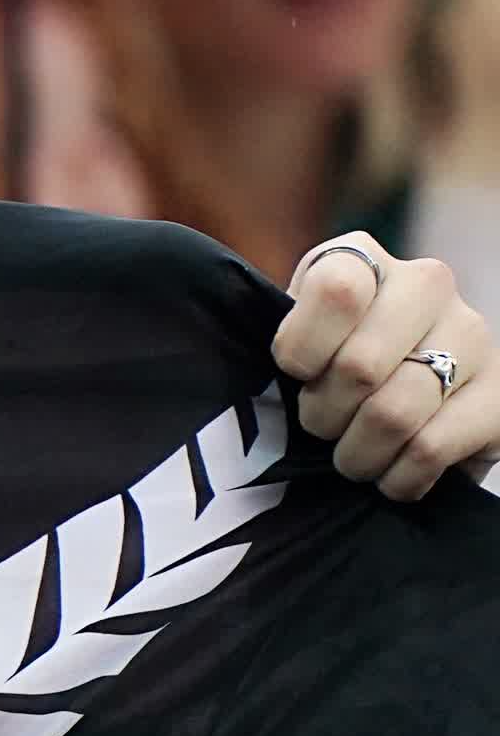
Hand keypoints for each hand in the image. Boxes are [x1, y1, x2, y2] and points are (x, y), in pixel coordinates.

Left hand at [272, 236, 499, 501]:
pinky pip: (432, 448)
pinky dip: (398, 477)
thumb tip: (261, 385)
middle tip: (321, 428)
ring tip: (352, 456)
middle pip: (361, 366)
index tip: (296, 374)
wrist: (403, 403)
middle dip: (323, 416)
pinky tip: (391, 474)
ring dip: (358, 454)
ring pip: (396, 413)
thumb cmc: (323, 371)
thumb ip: (279, 346)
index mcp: (362, 258)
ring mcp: (474, 334)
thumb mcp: (290, 344)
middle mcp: (428, 284)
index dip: (302, 349)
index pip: (337, 289)